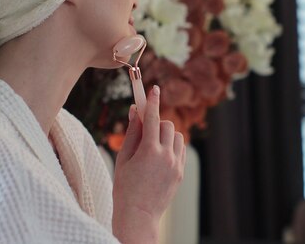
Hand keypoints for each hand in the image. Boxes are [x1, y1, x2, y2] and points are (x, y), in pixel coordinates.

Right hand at [112, 85, 185, 243]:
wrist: (138, 215)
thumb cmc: (125, 187)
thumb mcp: (124, 158)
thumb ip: (131, 133)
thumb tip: (135, 111)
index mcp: (148, 151)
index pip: (152, 118)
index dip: (152, 102)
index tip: (153, 89)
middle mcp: (166, 156)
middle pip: (167, 125)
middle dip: (156, 124)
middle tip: (145, 132)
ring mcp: (176, 165)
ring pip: (177, 136)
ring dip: (166, 135)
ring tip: (152, 147)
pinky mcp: (181, 172)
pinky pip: (181, 149)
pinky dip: (172, 146)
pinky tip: (160, 156)